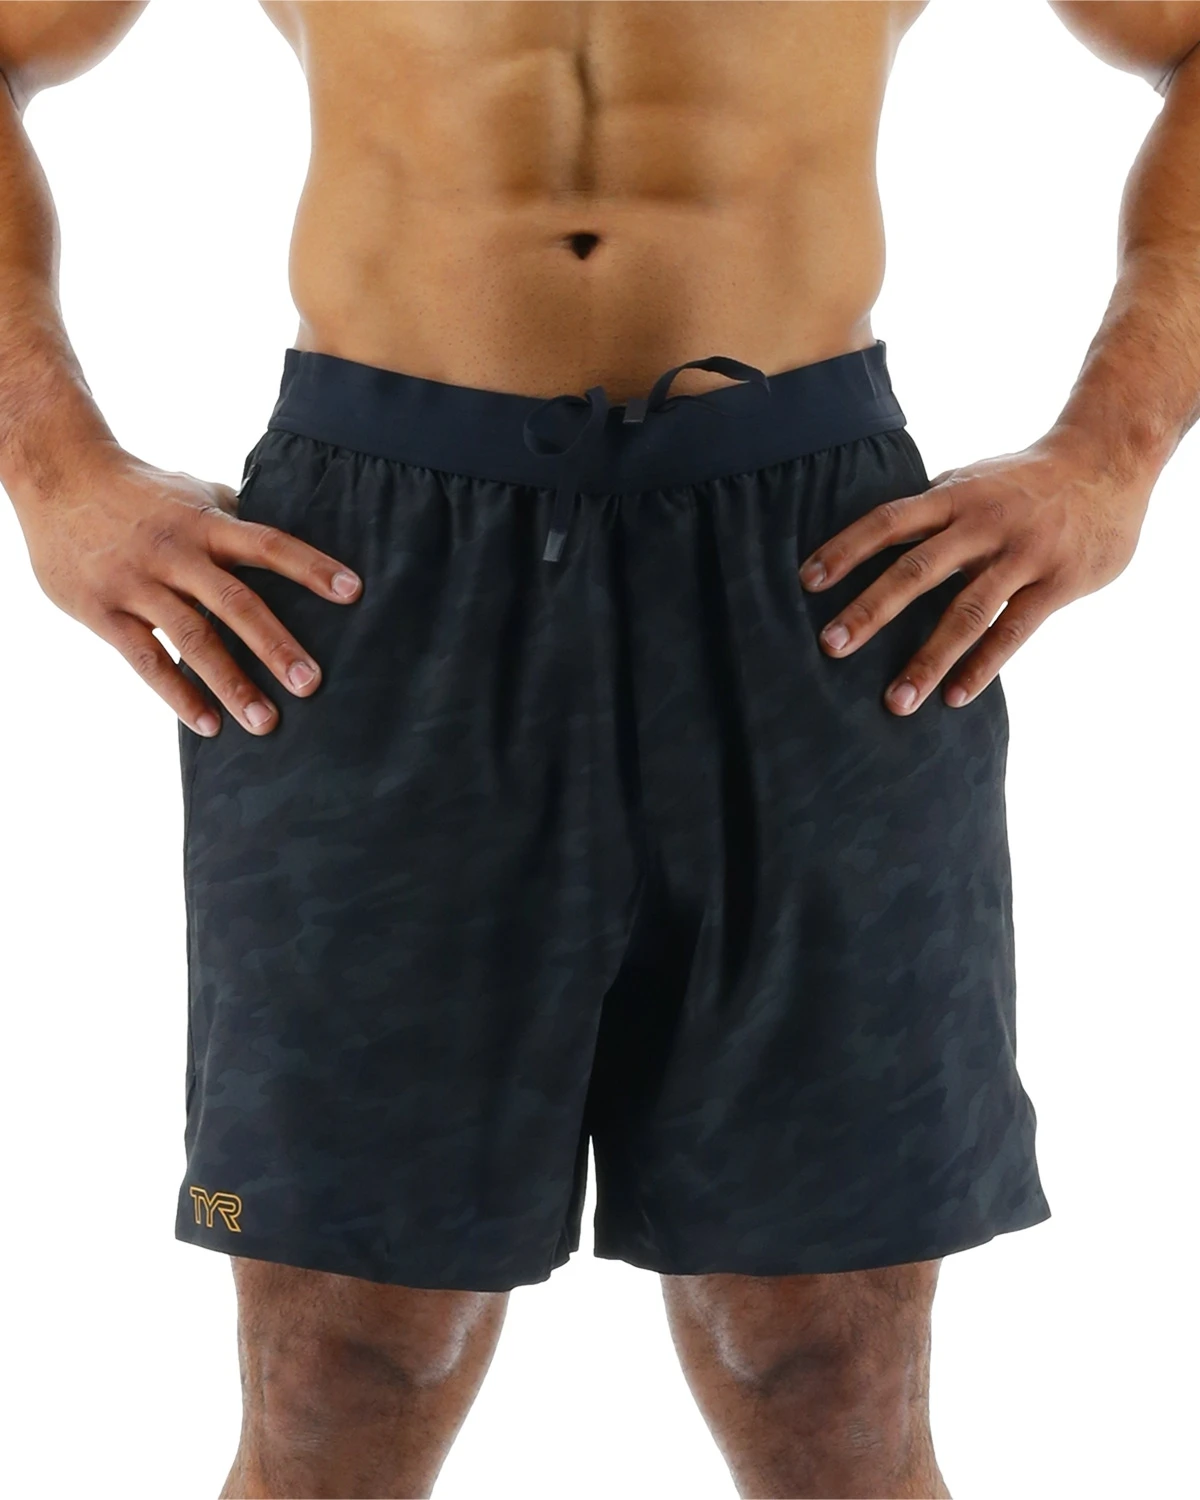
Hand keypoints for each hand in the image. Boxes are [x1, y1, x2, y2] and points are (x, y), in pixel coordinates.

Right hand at [18, 447, 361, 735]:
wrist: (59, 476)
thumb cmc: (142, 491)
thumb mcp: (193, 493)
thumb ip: (237, 519)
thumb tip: (292, 540)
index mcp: (206, 523)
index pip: (268, 544)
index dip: (311, 566)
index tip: (353, 592)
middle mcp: (177, 553)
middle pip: (235, 602)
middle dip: (275, 645)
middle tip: (311, 683)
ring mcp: (139, 583)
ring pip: (192, 640)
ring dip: (231, 684)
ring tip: (267, 723)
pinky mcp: (104, 611)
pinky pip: (146, 660)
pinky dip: (178, 694)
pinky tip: (209, 725)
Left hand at [798, 428, 1151, 713]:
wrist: (1110, 458)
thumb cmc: (1026, 479)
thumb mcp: (973, 480)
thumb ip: (930, 511)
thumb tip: (873, 536)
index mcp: (953, 497)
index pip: (888, 521)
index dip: (846, 549)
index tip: (807, 581)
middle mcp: (982, 523)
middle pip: (916, 570)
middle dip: (870, 610)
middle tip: (830, 645)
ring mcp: (1022, 553)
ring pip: (966, 612)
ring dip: (927, 660)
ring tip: (894, 701)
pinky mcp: (1058, 582)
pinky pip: (1014, 630)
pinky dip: (983, 667)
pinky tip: (955, 699)